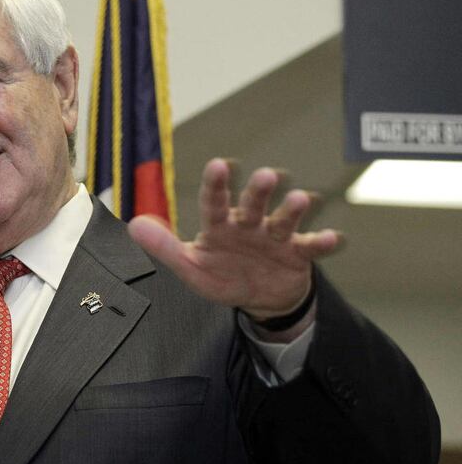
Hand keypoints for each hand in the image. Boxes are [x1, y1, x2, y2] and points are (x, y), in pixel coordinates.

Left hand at [128, 158, 340, 319]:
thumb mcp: (192, 268)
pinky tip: (330, 238)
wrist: (262, 299)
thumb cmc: (224, 276)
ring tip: (299, 199)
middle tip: (266, 176)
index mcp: (220, 226)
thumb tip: (133, 225)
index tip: (218, 165)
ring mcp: (275, 237)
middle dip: (259, 191)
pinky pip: (311, 247)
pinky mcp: (298, 254)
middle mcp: (248, 224)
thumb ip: (165, 248)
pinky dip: (321, 243)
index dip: (215, 185)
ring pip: (283, 220)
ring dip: (291, 210)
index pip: (214, 202)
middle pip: (253, 204)